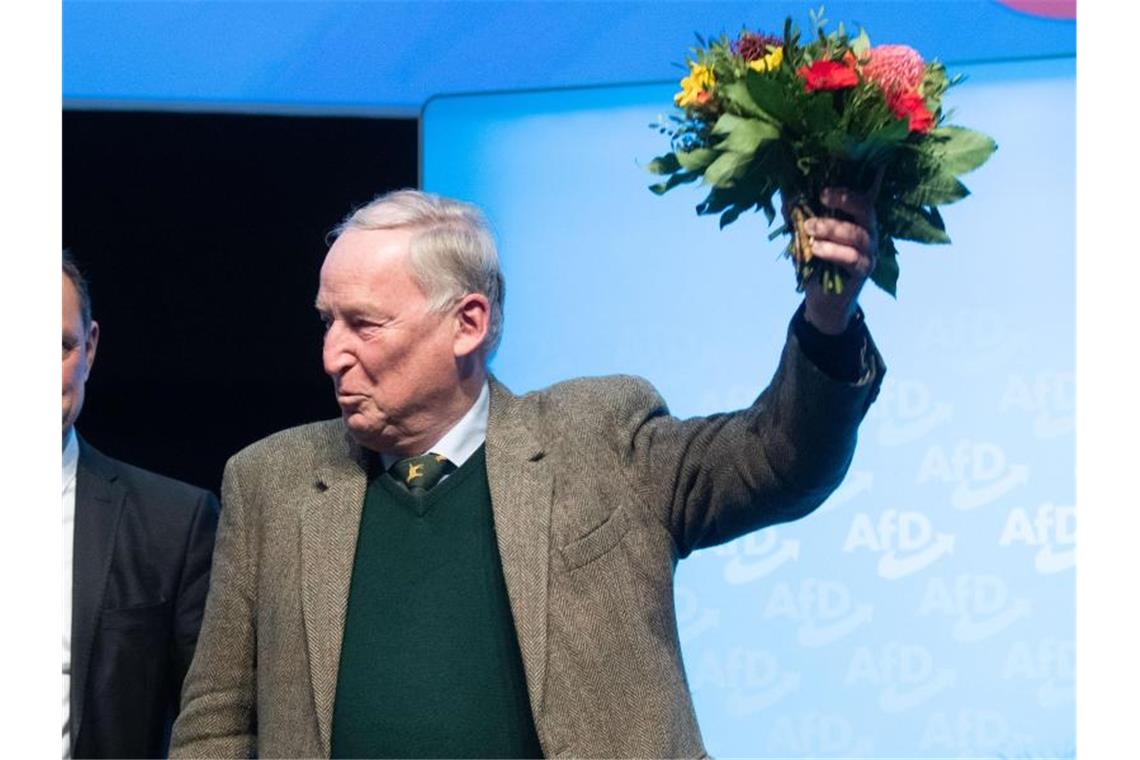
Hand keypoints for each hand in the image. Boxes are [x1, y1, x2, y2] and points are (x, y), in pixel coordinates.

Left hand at [801, 176, 880, 334]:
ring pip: (857, 234)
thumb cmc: (818, 261)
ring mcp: (869, 250)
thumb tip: (786, 198)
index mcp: (856, 217)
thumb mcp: (804, 236)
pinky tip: (816, 249)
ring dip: (832, 228)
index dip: (848, 186)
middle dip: (844, 200)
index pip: (860, 195)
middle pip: (866, 209)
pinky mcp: (864, 270)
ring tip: (809, 228)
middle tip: (821, 196)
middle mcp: (868, 230)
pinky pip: (852, 258)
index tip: (825, 183)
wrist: (823, 299)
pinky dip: (833, 251)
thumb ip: (798, 218)